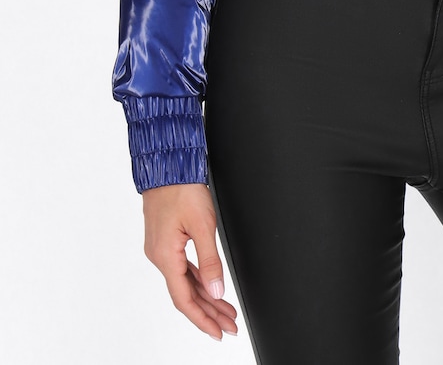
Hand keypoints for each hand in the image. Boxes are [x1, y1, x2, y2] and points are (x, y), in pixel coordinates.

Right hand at [142, 183, 237, 339]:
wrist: (167, 165)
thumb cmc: (182, 188)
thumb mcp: (203, 225)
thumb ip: (211, 261)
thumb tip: (217, 290)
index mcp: (165, 256)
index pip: (184, 299)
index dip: (202, 319)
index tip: (218, 332)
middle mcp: (159, 256)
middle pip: (186, 294)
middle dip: (209, 312)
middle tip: (229, 325)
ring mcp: (160, 249)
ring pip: (185, 281)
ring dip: (205, 296)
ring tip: (226, 310)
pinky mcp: (165, 240)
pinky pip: (182, 268)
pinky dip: (198, 280)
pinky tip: (210, 287)